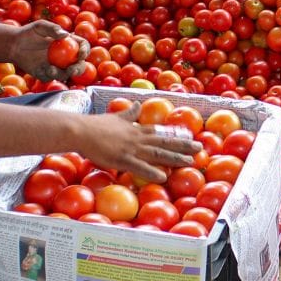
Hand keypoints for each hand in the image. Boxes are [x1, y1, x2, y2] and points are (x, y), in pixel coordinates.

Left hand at [9, 21, 89, 81]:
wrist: (13, 45)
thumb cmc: (28, 33)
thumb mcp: (40, 26)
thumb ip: (53, 28)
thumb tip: (66, 35)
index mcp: (68, 43)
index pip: (82, 47)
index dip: (85, 51)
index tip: (80, 55)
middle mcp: (65, 55)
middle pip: (79, 64)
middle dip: (79, 68)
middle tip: (72, 69)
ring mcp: (57, 65)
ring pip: (66, 74)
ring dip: (62, 74)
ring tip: (50, 69)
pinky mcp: (47, 74)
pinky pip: (52, 78)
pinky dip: (49, 75)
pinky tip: (42, 69)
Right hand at [80, 114, 202, 182]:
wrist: (81, 130)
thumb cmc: (96, 126)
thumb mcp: (116, 116)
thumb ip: (129, 114)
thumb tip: (138, 104)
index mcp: (137, 130)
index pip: (161, 133)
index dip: (176, 136)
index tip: (190, 137)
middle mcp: (138, 138)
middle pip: (164, 143)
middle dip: (183, 146)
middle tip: (199, 148)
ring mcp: (131, 149)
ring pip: (157, 154)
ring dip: (174, 158)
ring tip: (189, 162)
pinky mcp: (122, 159)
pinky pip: (140, 167)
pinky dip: (152, 172)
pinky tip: (164, 176)